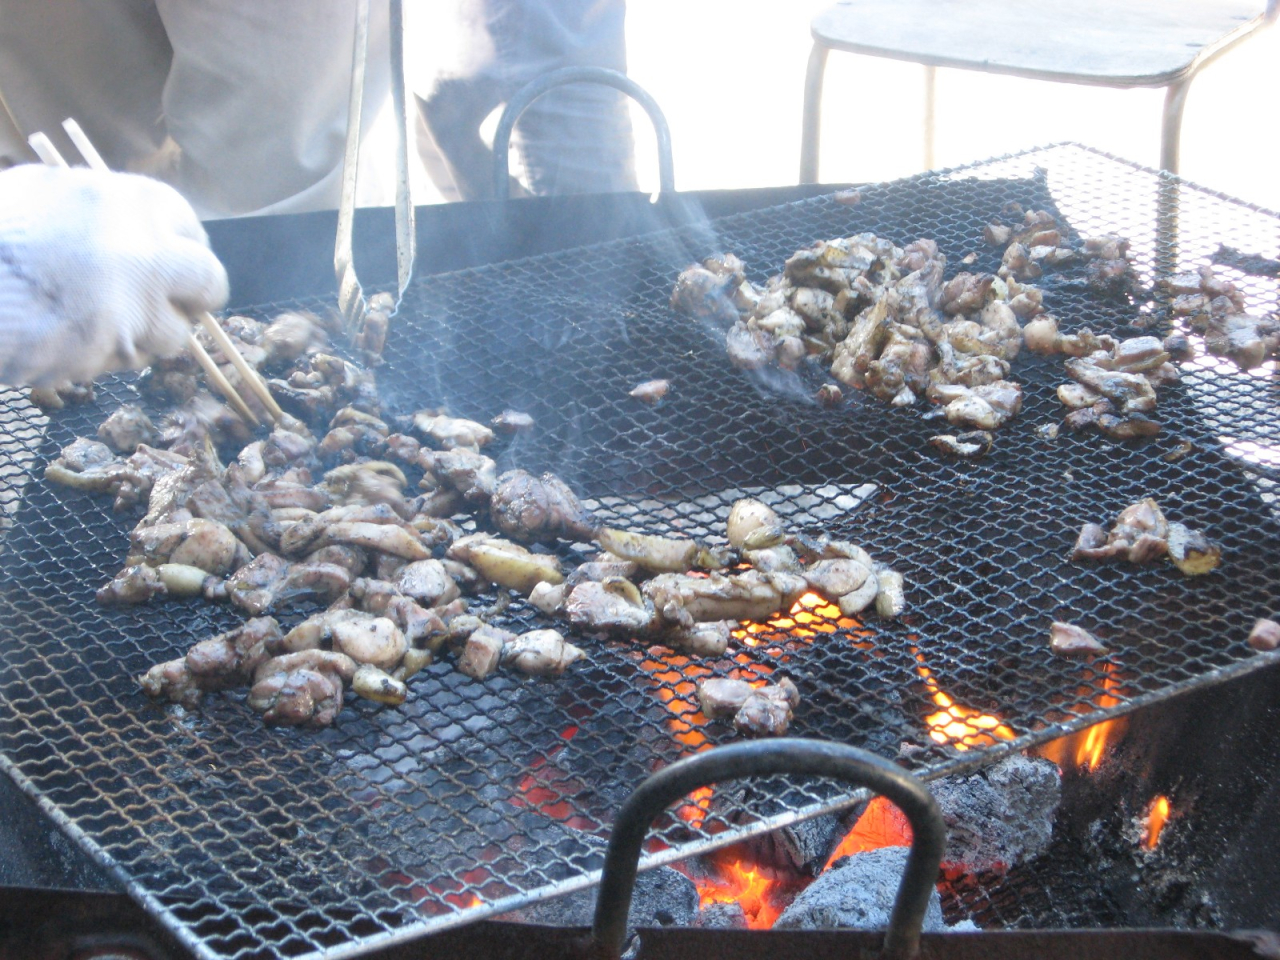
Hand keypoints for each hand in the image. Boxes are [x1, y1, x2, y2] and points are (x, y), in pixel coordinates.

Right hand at [0, 165, 228, 386]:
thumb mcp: (47, 195)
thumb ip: (107, 216)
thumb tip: (156, 241)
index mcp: (127, 200)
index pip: (189, 229)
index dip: (184, 251)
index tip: (176, 266)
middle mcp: (142, 248)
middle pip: (208, 281)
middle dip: (195, 298)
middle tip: (177, 309)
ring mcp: (129, 304)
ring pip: (173, 333)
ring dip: (146, 335)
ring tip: (95, 324)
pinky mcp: (108, 349)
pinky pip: (128, 360)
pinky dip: (106, 356)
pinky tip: (67, 340)